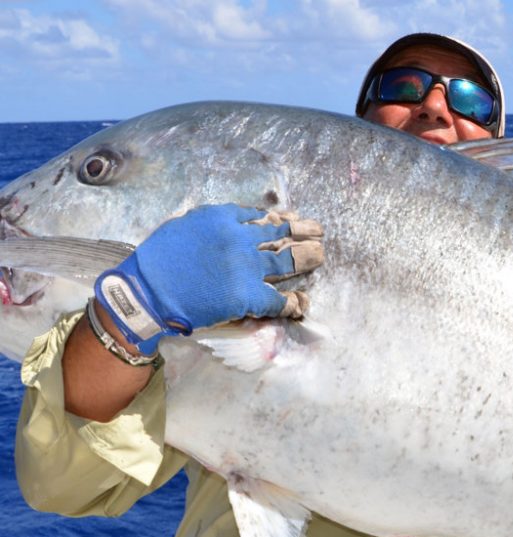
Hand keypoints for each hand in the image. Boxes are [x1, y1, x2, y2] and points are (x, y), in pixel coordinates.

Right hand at [95, 204, 323, 353]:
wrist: (148, 291)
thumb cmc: (158, 260)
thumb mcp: (183, 226)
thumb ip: (210, 223)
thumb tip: (231, 222)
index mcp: (222, 218)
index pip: (258, 215)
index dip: (279, 218)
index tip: (289, 218)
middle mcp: (239, 238)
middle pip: (280, 233)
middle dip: (303, 231)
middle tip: (319, 231)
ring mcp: (247, 267)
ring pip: (287, 260)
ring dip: (308, 257)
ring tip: (321, 255)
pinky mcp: (248, 295)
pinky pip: (278, 300)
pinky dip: (293, 302)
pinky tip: (303, 303)